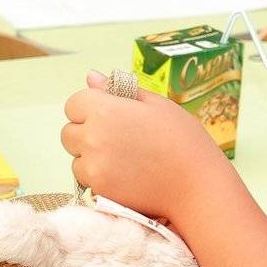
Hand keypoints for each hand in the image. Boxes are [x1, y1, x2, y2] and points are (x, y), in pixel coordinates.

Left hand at [61, 70, 238, 222]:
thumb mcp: (155, 104)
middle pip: (68, 132)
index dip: (90, 108)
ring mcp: (94, 166)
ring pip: (76, 158)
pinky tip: (125, 175)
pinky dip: (98, 177)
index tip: (110, 115)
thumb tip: (91, 77)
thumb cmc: (183, 140)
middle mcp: (93, 137)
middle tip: (117, 138)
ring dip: (90, 157)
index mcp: (105, 109)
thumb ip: (118, 89)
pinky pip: (86, 179)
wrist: (197, 185)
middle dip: (85, 133)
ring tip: (123, 158)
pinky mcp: (99, 190)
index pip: (74, 104)